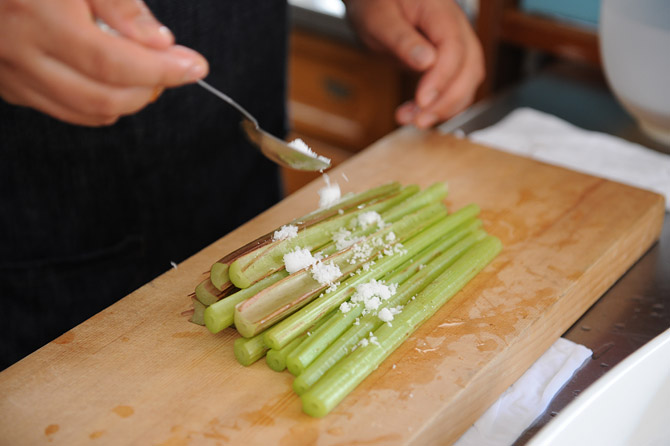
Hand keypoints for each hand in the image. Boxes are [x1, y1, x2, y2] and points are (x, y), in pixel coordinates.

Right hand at [0, 0, 208, 125]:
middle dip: (150, 88)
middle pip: (103, 97)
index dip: (161, 70)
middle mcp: (18, 52)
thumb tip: (160, 44)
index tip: (194, 66)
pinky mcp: (8, 86)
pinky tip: (113, 79)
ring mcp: (10, 75)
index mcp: (38, 15)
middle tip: (174, 67)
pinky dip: (100, 103)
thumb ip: (121, 5)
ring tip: (146, 72)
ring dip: (128, 99)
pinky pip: (66, 110)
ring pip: (87, 112)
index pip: (113, 62)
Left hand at [345, 0, 483, 128]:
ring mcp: (456, 45)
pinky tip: (416, 115)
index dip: (442, 78)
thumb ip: (402, 39)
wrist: (375, 2)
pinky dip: (440, 106)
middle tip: (419, 121)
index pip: (454, 47)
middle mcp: (456, 27)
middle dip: (448, 100)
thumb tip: (427, 61)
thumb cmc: (375, 3)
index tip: (422, 101)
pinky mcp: (448, 62)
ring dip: (444, 108)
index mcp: (440, 11)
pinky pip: (455, 87)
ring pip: (466, 82)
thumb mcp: (379, 19)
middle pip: (470, 68)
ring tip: (412, 120)